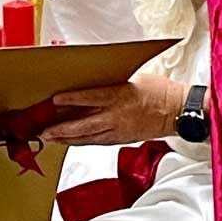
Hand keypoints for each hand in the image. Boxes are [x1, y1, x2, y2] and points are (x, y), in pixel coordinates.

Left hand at [40, 75, 187, 145]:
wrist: (178, 112)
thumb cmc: (159, 91)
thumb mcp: (134, 78)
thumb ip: (111, 83)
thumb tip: (90, 83)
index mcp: (121, 95)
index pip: (91, 98)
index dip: (72, 100)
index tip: (55, 100)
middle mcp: (117, 115)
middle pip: (85, 124)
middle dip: (61, 129)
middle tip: (43, 131)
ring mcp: (119, 130)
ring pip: (88, 137)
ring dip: (67, 138)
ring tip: (50, 138)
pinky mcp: (121, 139)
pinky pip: (97, 141)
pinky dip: (81, 141)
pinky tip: (69, 141)